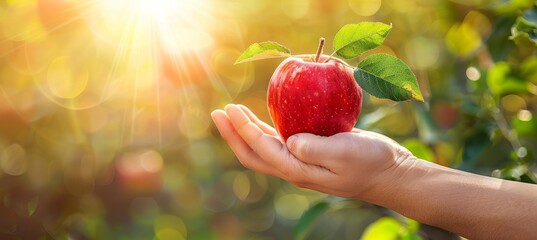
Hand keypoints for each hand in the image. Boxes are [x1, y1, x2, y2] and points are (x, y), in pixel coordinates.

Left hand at [211, 104, 415, 199]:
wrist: (391, 174)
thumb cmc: (372, 163)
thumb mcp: (345, 153)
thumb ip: (315, 148)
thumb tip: (289, 141)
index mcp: (299, 170)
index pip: (261, 149)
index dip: (242, 129)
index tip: (230, 109)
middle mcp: (295, 168)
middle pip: (253, 154)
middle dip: (233, 134)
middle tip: (218, 113)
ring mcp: (302, 162)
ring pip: (264, 149)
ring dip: (245, 132)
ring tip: (232, 114)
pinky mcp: (311, 153)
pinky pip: (280, 142)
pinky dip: (266, 130)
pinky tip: (263, 118)